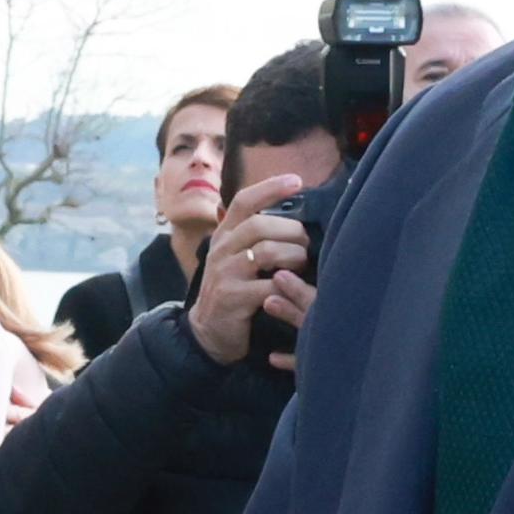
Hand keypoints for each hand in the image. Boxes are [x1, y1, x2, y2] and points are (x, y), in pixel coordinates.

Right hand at [187, 203, 314, 366]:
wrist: (208, 333)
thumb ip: (256, 238)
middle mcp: (222, 250)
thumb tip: (296, 219)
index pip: (244, 201)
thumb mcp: (235, 258)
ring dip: (293, 256)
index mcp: (224, 235)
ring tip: (301, 265)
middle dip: (292, 232)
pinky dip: (289, 285)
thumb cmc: (232, 290)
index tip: (297, 181)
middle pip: (260, 224)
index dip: (270, 187)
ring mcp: (225, 273)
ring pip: (267, 251)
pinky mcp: (233, 298)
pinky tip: (293, 288)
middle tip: (306, 244)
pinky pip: (270, 285)